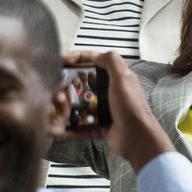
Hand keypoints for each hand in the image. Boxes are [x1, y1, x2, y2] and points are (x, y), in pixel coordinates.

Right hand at [59, 49, 173, 168]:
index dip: (77, 58)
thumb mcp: (123, 78)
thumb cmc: (132, 107)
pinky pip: (81, 126)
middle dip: (68, 85)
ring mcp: (104, 109)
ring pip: (80, 105)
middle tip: (55, 87)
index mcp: (116, 77)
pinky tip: (59, 130)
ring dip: (66, 107)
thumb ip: (111, 61)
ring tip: (54, 108)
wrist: (137, 138)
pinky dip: (70, 129)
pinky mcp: (100, 125)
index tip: (62, 60)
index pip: (94, 61)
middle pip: (83, 84)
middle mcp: (110, 92)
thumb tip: (97, 54)